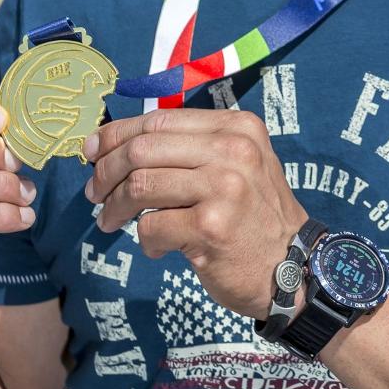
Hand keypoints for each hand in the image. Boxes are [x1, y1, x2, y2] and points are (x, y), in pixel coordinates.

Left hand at [85, 111, 304, 320]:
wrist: (296, 269)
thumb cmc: (255, 217)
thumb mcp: (238, 165)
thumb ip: (191, 149)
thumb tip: (117, 145)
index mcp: (236, 127)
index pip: (159, 119)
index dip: (117, 134)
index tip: (92, 151)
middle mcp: (233, 150)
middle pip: (143, 149)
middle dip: (106, 171)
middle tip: (94, 193)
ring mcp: (223, 188)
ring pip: (140, 185)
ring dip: (115, 207)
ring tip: (110, 221)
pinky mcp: (211, 228)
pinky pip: (151, 226)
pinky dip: (144, 240)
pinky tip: (157, 247)